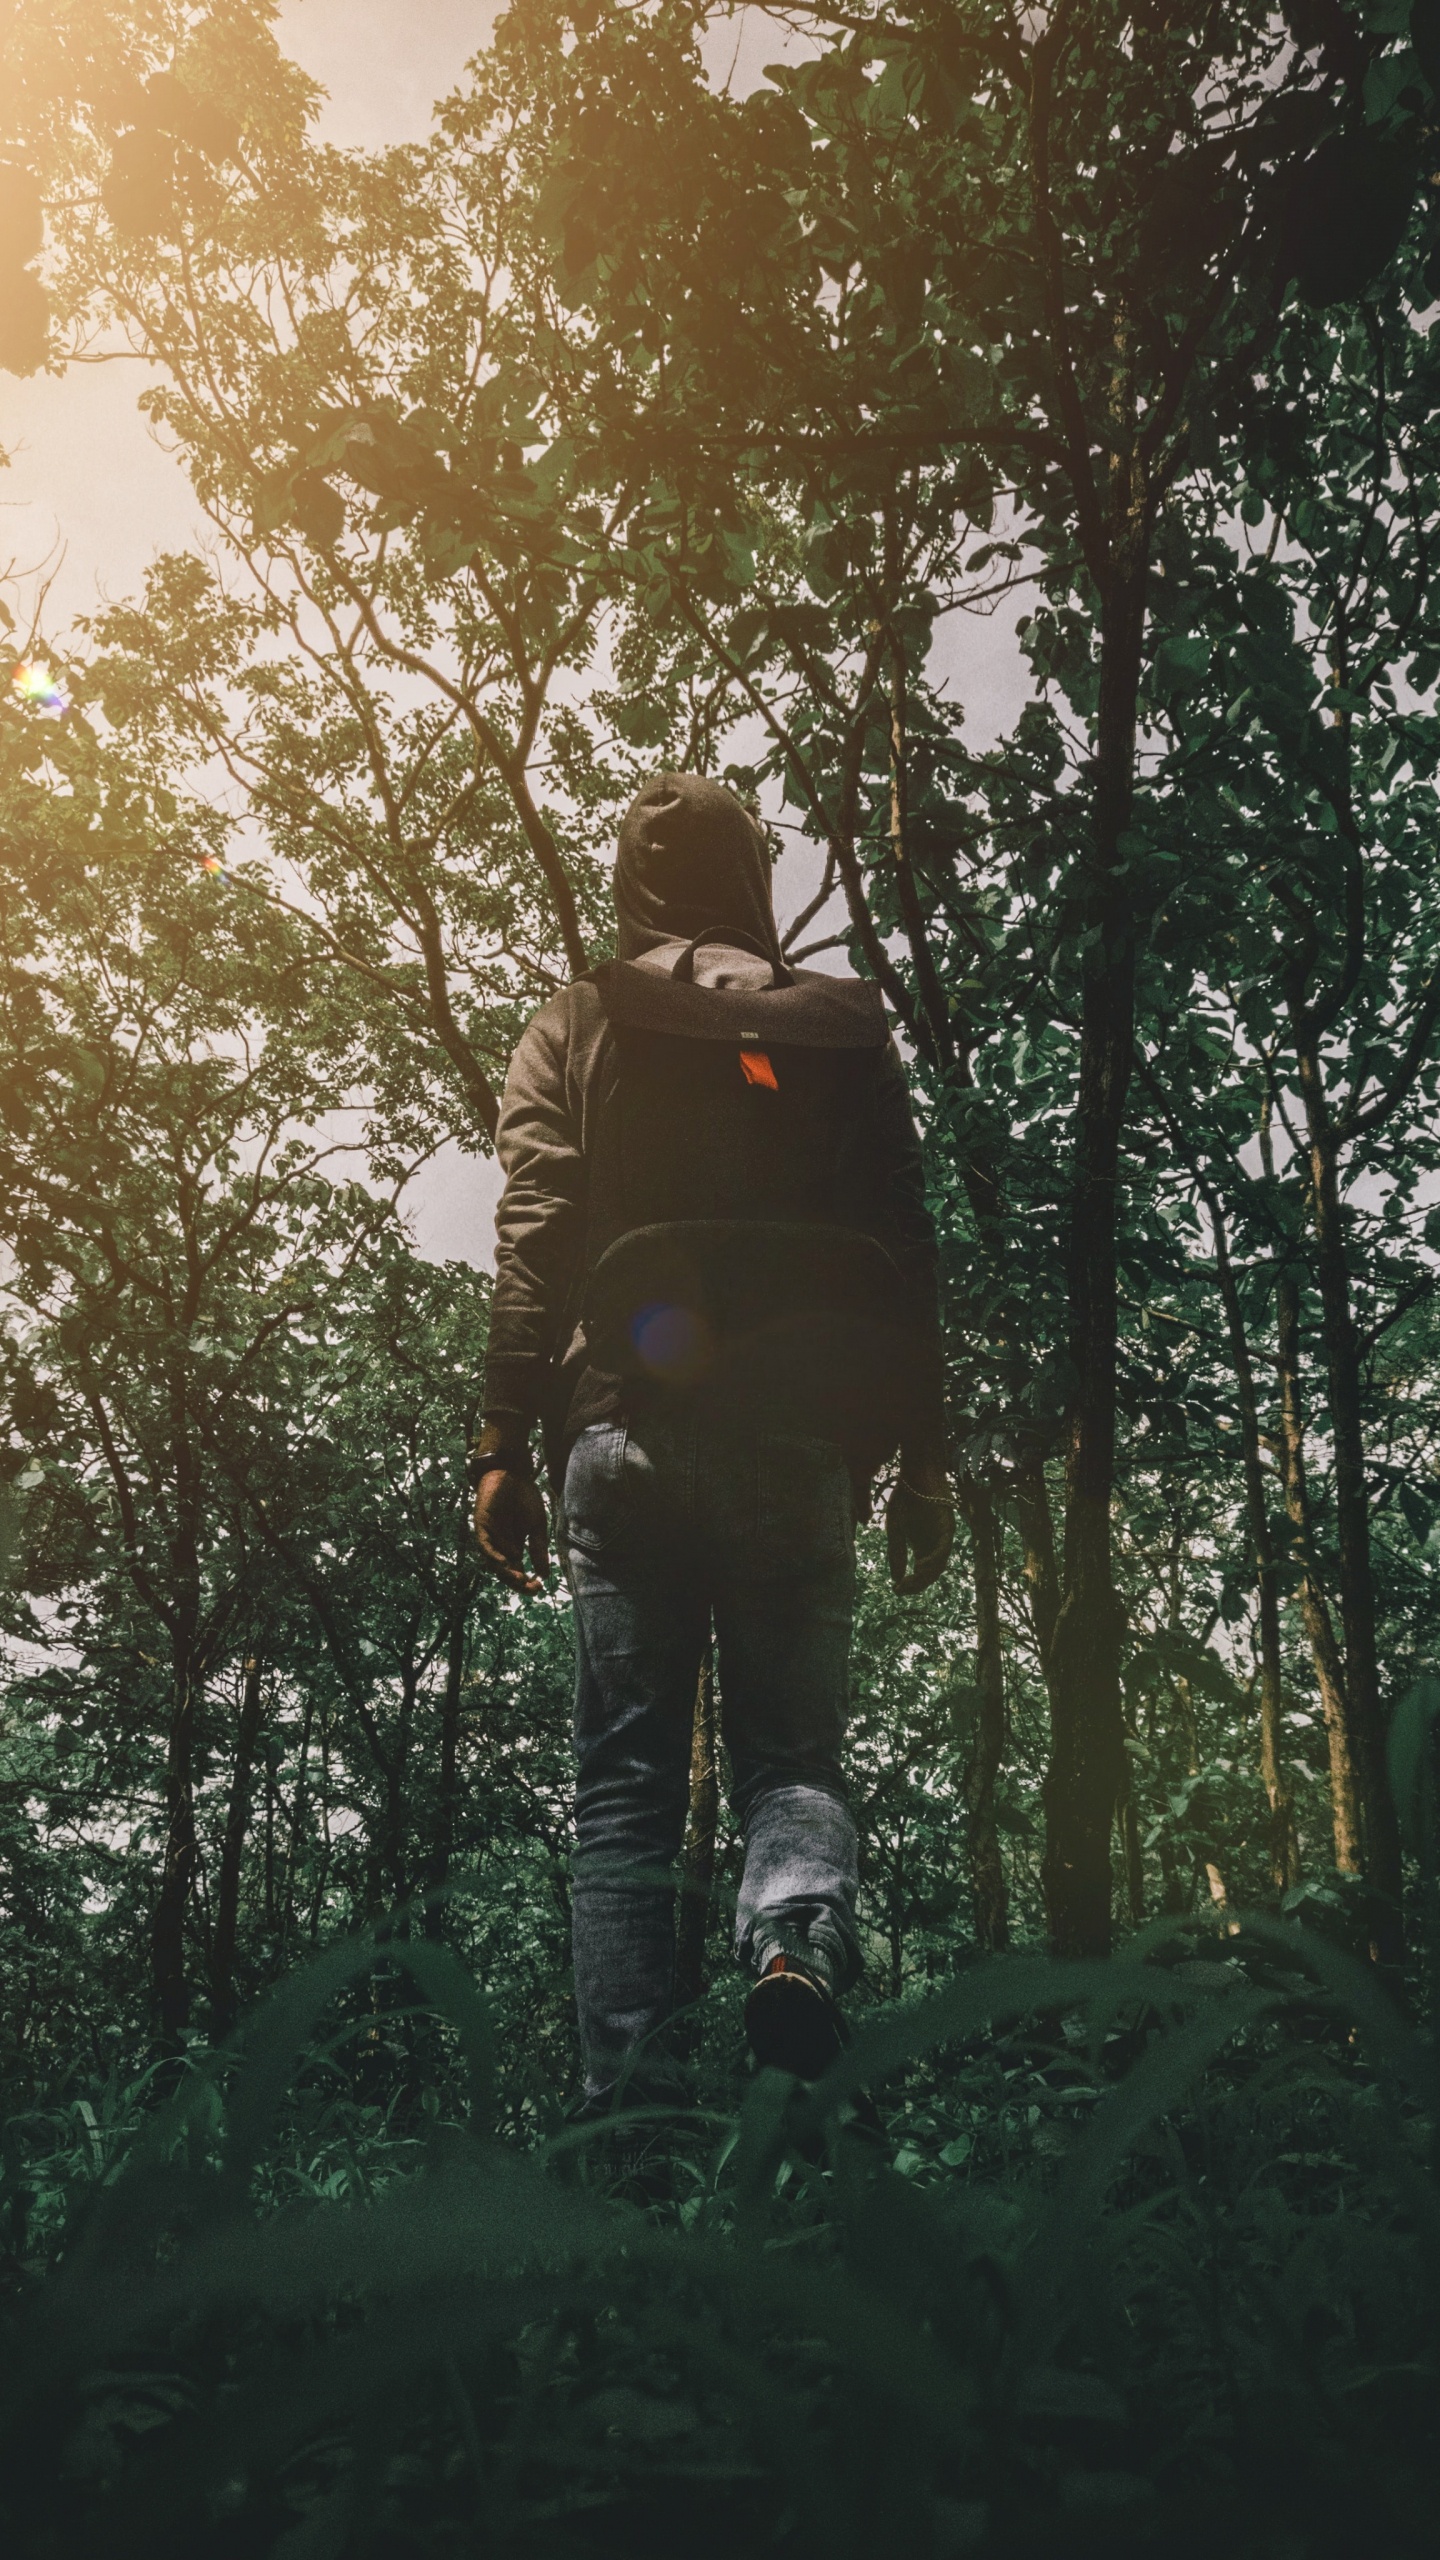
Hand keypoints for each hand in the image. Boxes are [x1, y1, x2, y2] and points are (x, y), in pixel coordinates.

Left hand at [473, 1466, 550, 1594]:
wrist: (513, 1473)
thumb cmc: (524, 1498)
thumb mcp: (537, 1526)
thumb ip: (538, 1548)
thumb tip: (544, 1574)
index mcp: (513, 1547)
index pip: (518, 1571)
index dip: (526, 1582)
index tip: (539, 1588)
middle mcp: (500, 1546)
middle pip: (505, 1571)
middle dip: (517, 1582)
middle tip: (530, 1587)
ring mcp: (490, 1537)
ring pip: (493, 1562)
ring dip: (505, 1573)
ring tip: (519, 1579)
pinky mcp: (481, 1526)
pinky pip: (485, 1546)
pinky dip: (493, 1556)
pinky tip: (505, 1563)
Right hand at [885, 1452, 953, 1594]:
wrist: (916, 1472)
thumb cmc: (905, 1497)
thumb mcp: (894, 1528)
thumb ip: (896, 1552)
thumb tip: (896, 1580)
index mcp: (922, 1546)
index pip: (920, 1573)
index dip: (910, 1584)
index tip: (897, 1591)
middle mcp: (934, 1544)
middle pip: (931, 1573)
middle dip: (917, 1584)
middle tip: (903, 1590)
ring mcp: (943, 1536)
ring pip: (940, 1563)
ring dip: (926, 1576)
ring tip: (911, 1582)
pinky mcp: (948, 1526)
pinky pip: (944, 1548)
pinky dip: (934, 1559)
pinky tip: (921, 1565)